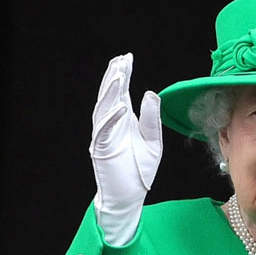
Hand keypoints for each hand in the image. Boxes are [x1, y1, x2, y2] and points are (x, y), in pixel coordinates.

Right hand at [89, 53, 162, 245]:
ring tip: (119, 75)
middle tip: (121, 59)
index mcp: (123, 120)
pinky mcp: (102, 150)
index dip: (123, 75)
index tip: (127, 58)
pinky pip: (105, 131)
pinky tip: (121, 106)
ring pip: (104, 109)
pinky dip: (112, 118)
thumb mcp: (153, 141)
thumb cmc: (139, 170)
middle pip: (110, 96)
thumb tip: (150, 93)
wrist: (130, 196)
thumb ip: (151, 118)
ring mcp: (104, 137)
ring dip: (111, 92)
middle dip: (115, 77)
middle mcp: (111, 125)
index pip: (121, 93)